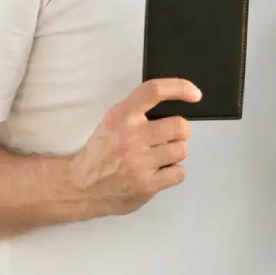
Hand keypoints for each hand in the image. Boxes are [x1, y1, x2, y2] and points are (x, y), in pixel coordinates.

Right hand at [71, 79, 200, 215]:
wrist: (80, 186)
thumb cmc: (101, 152)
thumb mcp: (112, 122)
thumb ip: (138, 112)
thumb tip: (175, 104)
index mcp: (122, 116)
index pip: (154, 91)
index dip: (180, 88)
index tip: (194, 94)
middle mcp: (131, 136)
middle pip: (180, 126)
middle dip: (180, 132)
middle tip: (169, 137)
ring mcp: (139, 162)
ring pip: (182, 150)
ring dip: (175, 153)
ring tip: (160, 157)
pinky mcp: (146, 184)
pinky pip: (179, 173)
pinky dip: (173, 173)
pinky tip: (159, 172)